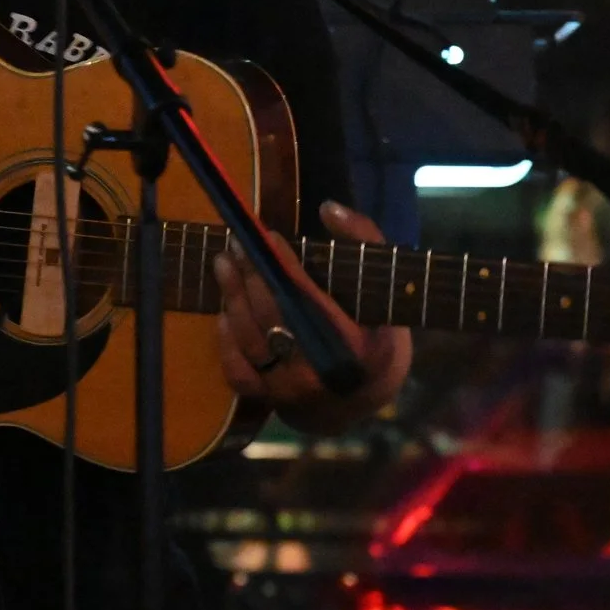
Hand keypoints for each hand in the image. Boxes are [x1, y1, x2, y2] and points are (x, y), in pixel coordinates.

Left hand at [212, 200, 410, 432]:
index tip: (267, 236)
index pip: (310, 300)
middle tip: (236, 243)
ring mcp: (292, 391)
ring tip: (223, 263)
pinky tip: (224, 312)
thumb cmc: (376, 332)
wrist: (364, 397)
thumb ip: (364, 238)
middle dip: (251, 276)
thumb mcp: (386, 285)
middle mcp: (319, 375)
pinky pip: (238, 372)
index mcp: (354, 348)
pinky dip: (226, 342)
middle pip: (274, 317)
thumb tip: (327, 208)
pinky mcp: (270, 401)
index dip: (284, 266)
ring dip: (233, 298)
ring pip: (252, 340)